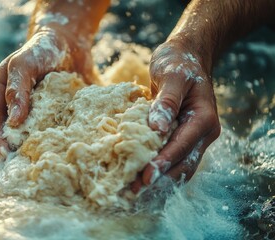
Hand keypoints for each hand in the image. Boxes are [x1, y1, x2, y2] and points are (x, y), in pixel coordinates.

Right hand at [0, 26, 95, 157]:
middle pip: (14, 133)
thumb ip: (17, 89)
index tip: (3, 156)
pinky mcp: (60, 114)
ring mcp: (41, 112)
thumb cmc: (41, 49)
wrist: (70, 42)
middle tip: (20, 168)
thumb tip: (13, 122)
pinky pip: (57, 130)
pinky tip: (63, 151)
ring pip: (36, 135)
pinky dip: (58, 140)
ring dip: (37, 149)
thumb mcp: (23, 64)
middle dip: (15, 150)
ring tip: (41, 165)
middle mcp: (21, 107)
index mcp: (4, 95)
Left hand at [132, 39, 220, 192]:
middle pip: (183, 163)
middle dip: (160, 178)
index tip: (145, 177)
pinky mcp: (181, 137)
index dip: (164, 162)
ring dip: (159, 178)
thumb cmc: (178, 63)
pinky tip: (141, 175)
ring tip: (135, 190)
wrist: (185, 57)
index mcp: (204, 119)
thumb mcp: (172, 76)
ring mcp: (193, 137)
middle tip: (134, 191)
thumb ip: (167, 102)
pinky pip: (171, 158)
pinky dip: (159, 168)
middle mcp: (202, 133)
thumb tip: (157, 128)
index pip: (183, 146)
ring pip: (179, 166)